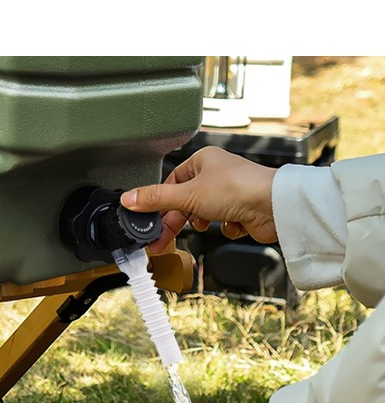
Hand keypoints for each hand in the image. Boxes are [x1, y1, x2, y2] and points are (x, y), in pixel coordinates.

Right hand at [120, 146, 276, 253]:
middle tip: (161, 240)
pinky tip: (232, 221)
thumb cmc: (238, 187)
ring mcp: (230, 193)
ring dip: (204, 222)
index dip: (161, 202)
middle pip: (185, 201)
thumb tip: (130, 198)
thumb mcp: (187, 194)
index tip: (150, 220)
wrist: (273, 205)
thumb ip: (156, 199)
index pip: (172, 182)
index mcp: (202, 161)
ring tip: (205, 223)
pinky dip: (225, 227)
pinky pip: (223, 223)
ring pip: (203, 214)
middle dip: (176, 221)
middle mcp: (216, 174)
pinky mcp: (241, 210)